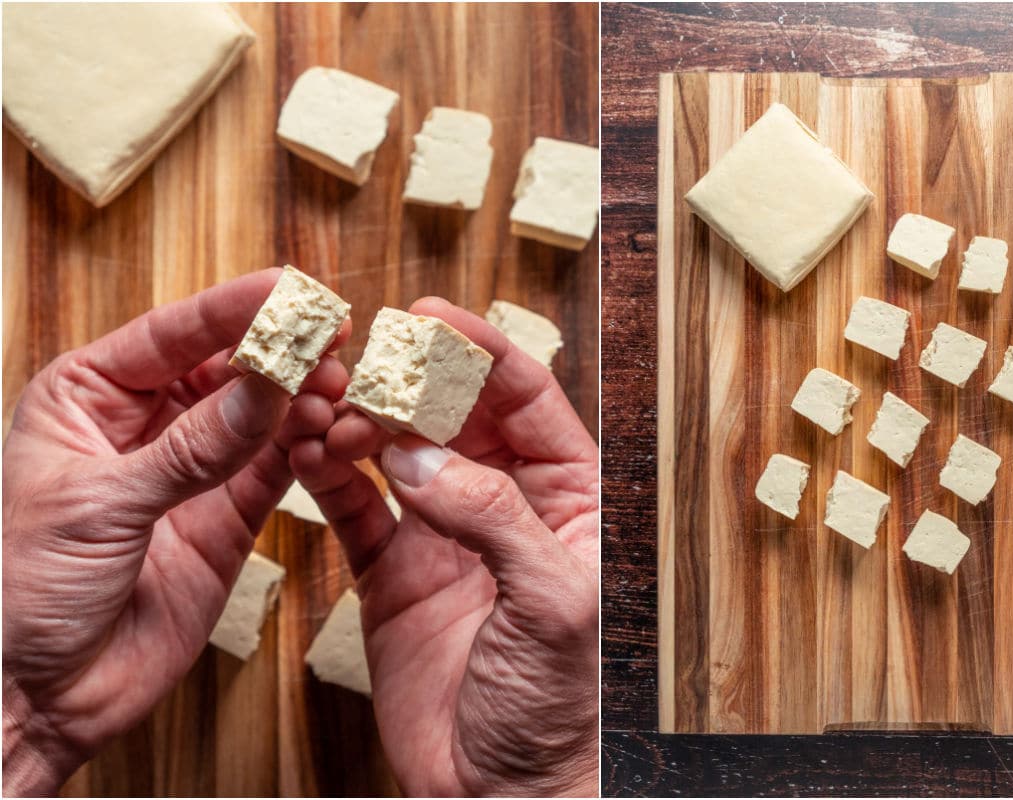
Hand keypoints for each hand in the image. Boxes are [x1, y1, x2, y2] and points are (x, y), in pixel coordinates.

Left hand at [2, 269, 348, 795]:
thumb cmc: (23, 588)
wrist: (38, 693)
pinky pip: (277, 468)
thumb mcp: (102, 504)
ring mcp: (192, 469)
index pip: (174, 334)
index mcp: (88, 396)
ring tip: (340, 390)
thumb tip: (269, 389)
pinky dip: (307, 449)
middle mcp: (145, 423)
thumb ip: (192, 448)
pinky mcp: (228, 517)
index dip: (236, 308)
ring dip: (303, 399)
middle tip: (335, 338)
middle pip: (228, 366)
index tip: (292, 290)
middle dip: (281, 351)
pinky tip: (330, 433)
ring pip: (262, 414)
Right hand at [290, 297, 597, 795]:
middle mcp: (507, 505)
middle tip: (361, 355)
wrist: (503, 792)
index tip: (431, 316)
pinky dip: (329, 477)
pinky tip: (305, 451)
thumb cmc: (562, 708)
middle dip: (409, 379)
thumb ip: (495, 519)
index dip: (483, 351)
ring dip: (361, 422)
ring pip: (399, 452)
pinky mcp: (395, 574)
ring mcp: (446, 535)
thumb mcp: (554, 603)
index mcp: (568, 499)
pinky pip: (356, 509)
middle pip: (455, 413)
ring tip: (324, 404)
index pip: (528, 400)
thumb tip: (422, 456)